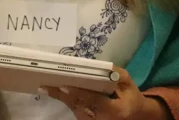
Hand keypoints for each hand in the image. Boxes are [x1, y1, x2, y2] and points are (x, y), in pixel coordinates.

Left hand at [43, 67, 167, 119]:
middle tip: (46, 86)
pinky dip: (65, 100)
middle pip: (79, 105)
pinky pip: (75, 109)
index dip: (78, 93)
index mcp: (115, 110)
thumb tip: (99, 65)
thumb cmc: (130, 96)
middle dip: (62, 95)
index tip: (63, 86)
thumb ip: (116, 73)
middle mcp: (103, 119)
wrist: (133, 115)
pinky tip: (54, 91)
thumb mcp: (127, 82)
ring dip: (60, 98)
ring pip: (75, 108)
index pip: (93, 100)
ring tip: (45, 87)